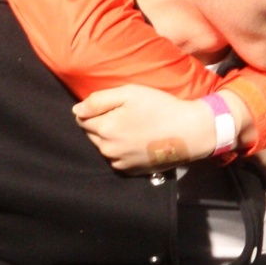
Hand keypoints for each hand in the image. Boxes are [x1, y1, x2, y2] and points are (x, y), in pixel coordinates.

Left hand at [73, 84, 250, 172]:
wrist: (189, 132)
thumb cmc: (159, 107)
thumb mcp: (129, 93)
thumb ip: (98, 100)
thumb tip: (76, 109)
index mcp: (104, 129)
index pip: (81, 119)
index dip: (94, 110)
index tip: (112, 106)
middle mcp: (107, 150)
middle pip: (91, 134)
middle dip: (101, 124)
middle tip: (124, 115)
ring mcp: (119, 162)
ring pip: (103, 147)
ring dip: (111, 138)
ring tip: (132, 128)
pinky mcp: (130, 171)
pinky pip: (116, 159)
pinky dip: (121, 150)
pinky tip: (137, 141)